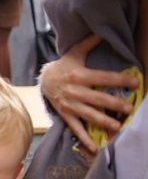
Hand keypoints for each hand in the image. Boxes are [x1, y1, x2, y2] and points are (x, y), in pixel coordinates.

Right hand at [40, 35, 138, 154]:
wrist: (42, 80)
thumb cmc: (64, 66)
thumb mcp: (75, 53)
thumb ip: (90, 43)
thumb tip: (104, 31)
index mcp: (79, 75)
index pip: (102, 78)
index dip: (119, 80)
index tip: (135, 83)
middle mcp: (74, 91)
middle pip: (97, 98)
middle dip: (114, 104)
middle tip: (129, 108)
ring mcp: (69, 104)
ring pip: (88, 114)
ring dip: (102, 121)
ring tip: (117, 126)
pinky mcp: (65, 114)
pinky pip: (75, 128)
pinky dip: (84, 138)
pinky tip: (95, 147)